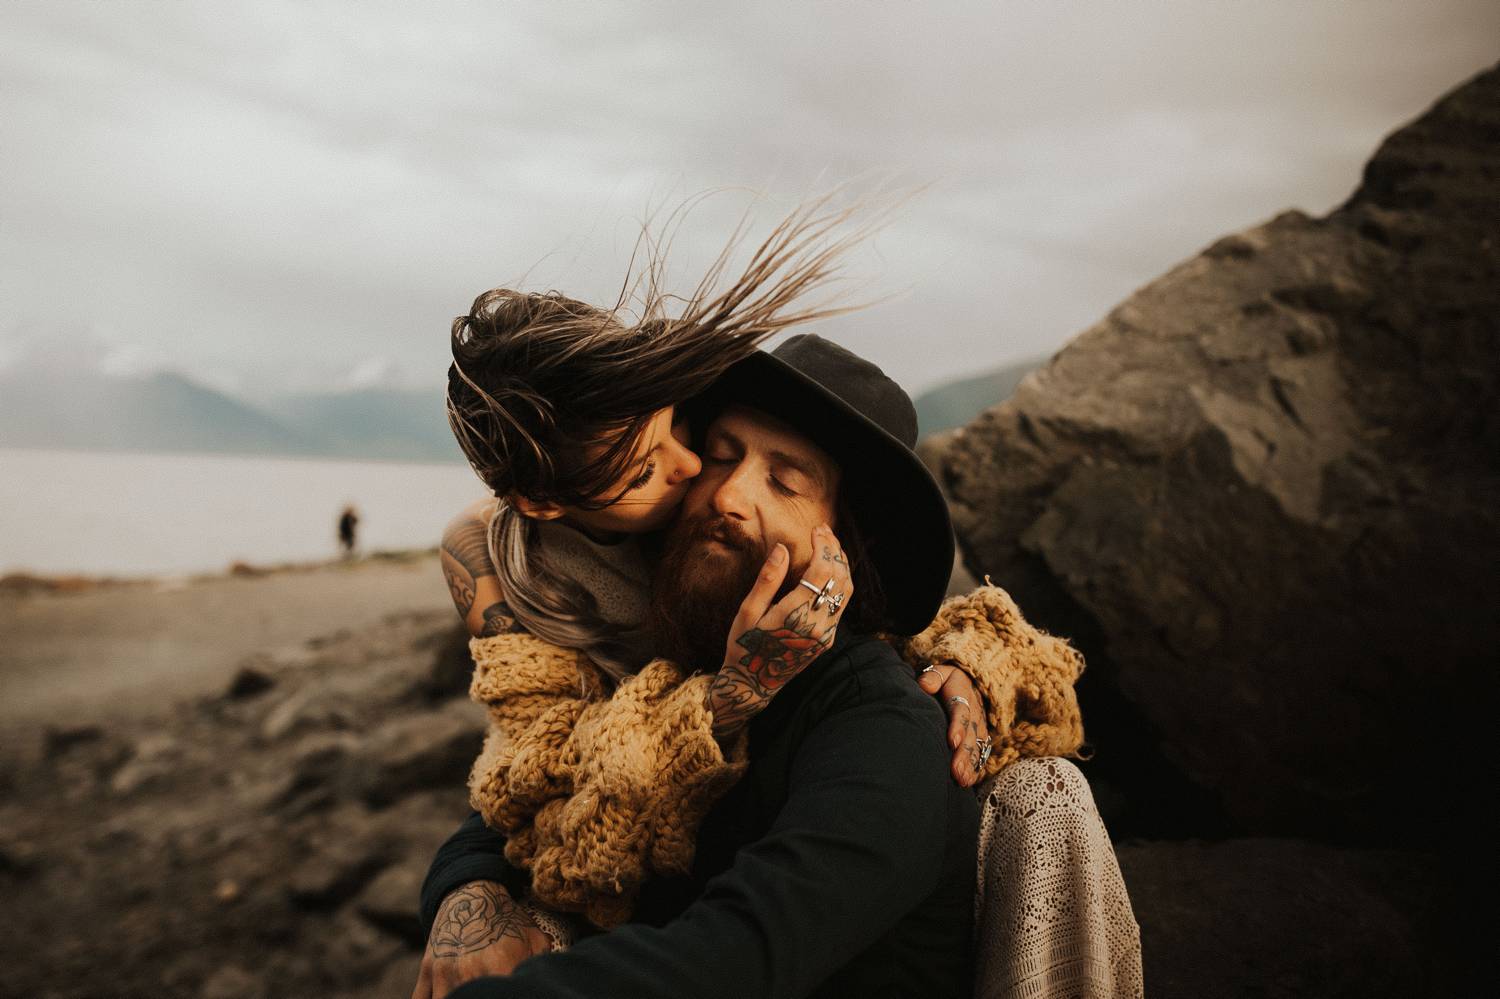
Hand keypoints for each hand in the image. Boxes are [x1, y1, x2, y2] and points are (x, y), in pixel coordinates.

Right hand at [412, 880, 551, 998]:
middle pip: (469, 998)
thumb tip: (549, 985)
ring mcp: (444, 974)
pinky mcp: (426, 972)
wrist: (472, 892)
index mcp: (500, 967)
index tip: (507, 989)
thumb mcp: (535, 940)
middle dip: (480, 996)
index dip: (505, 992)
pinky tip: (449, 994)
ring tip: (471, 991)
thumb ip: (541, 966)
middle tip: (489, 990)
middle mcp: (469, 974)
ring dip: (456, 998)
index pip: (501, 993)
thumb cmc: (508, 920)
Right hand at [706, 524, 852, 737]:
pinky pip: (842, 604)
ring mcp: (825, 634)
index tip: (816, 529)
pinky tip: (830, 569)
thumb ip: (767, 580)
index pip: (822, 572)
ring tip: (830, 544)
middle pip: (840, 578)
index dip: (823, 546)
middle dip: (834, 550)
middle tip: (823, 531)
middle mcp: (817, 625)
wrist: (753, 684)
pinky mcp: (827, 639)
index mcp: (795, 615)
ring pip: (846, 591)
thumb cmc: (743, 646)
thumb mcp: (747, 612)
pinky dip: (840, 581)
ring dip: (841, 564)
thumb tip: (783, 548)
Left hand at [917, 663, 990, 787]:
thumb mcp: (942, 672)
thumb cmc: (948, 680)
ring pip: (976, 747)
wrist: (971, 682)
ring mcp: (979, 728)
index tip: (952, 741)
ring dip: (969, 765)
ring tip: (961, 780)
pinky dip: (974, 768)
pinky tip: (967, 782)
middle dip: (963, 754)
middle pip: (970, 735)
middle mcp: (975, 714)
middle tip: (955, 771)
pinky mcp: (980, 738)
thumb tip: (924, 685)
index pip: (961, 712)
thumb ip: (933, 677)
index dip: (958, 727)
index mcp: (963, 696)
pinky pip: (980, 754)